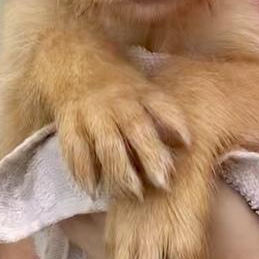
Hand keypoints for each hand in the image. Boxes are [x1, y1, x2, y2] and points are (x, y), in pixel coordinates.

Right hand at [57, 81, 189, 199]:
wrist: (71, 64)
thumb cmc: (116, 85)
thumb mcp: (142, 87)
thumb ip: (161, 112)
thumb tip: (186, 145)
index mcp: (139, 91)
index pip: (161, 104)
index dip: (175, 122)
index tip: (188, 144)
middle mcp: (116, 102)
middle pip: (136, 129)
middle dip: (151, 156)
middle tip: (164, 182)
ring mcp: (92, 115)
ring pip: (108, 145)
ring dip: (121, 172)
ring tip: (134, 194)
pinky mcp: (69, 126)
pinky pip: (76, 152)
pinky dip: (84, 172)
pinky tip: (94, 190)